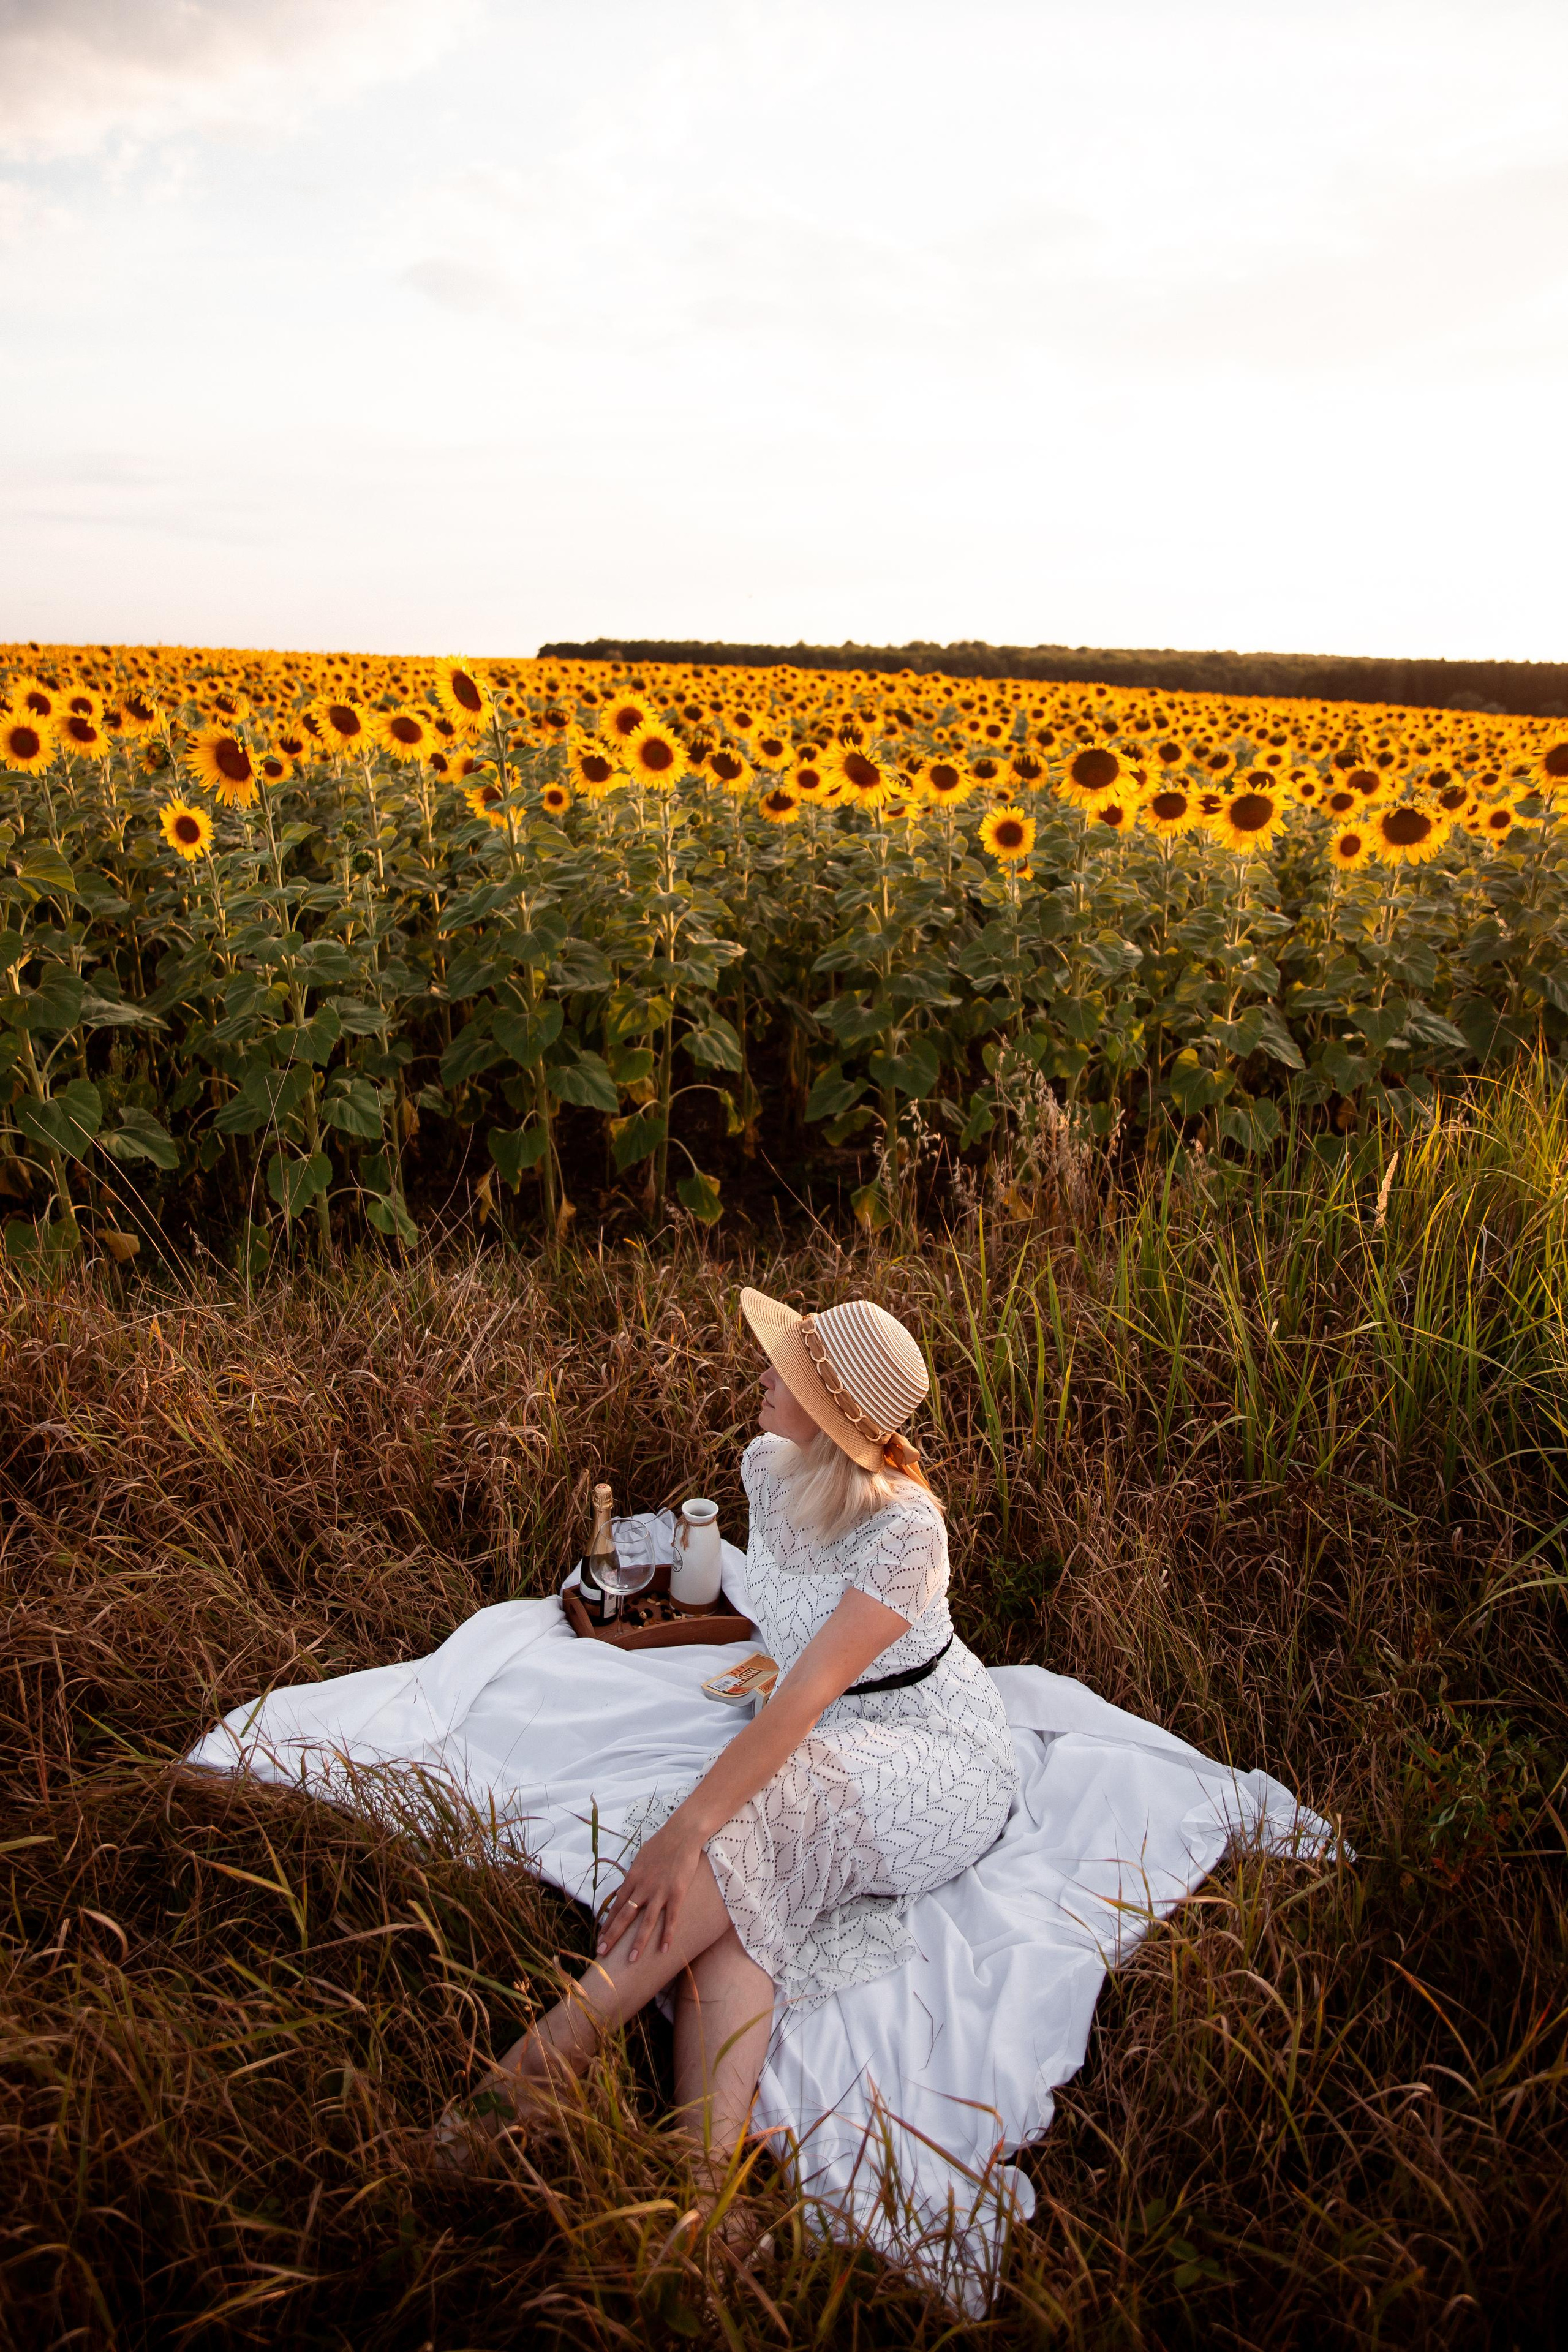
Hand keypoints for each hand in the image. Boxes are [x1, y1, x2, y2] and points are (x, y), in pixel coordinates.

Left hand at [596, 1816, 704, 1963]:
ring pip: (646, 1922)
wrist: (682, 1834)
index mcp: (632, 1878)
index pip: (616, 1906)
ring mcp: (660, 1892)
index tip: (599, 1938)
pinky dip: (667, 1934)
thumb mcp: (640, 1858)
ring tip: (631, 1960)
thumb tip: (628, 1887)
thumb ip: (634, 1875)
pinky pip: (671, 1918)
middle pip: (624, 1916)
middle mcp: (642, 1887)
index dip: (607, 1924)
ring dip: (638, 1942)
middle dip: (612, 1936)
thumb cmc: (661, 1844)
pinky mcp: (677, 1893)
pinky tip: (664, 1949)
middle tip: (601, 1954)